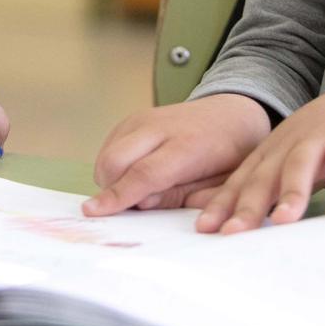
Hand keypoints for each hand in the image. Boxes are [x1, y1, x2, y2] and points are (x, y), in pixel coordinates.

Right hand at [83, 93, 271, 215]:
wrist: (232, 114)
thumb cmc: (230, 156)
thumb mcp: (219, 185)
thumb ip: (181, 197)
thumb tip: (140, 205)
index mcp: (187, 146)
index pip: (144, 174)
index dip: (118, 195)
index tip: (93, 211)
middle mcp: (159, 127)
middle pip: (115, 160)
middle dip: (111, 189)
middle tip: (134, 206)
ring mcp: (143, 118)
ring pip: (107, 154)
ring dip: (112, 178)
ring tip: (141, 189)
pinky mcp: (132, 118)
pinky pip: (109, 147)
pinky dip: (113, 166)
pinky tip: (136, 173)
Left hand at [192, 87, 324, 233]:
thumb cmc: (313, 144)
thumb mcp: (285, 163)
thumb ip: (264, 190)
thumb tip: (233, 225)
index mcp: (267, 154)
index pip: (240, 182)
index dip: (221, 204)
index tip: (204, 228)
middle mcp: (286, 145)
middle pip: (263, 177)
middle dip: (246, 205)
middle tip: (233, 232)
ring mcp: (317, 139)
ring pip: (299, 166)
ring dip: (291, 193)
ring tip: (284, 220)